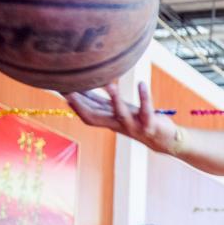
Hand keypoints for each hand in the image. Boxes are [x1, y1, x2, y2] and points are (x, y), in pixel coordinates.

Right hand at [65, 82, 179, 154]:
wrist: (164, 140)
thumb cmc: (138, 121)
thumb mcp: (116, 111)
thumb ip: (99, 102)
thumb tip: (78, 89)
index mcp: (109, 120)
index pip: (86, 113)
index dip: (73, 104)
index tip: (59, 88)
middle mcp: (118, 125)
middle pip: (95, 118)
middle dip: (81, 105)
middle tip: (69, 91)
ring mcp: (134, 126)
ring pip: (120, 114)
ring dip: (115, 100)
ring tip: (109, 85)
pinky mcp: (150, 124)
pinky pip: (147, 110)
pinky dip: (144, 97)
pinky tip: (141, 84)